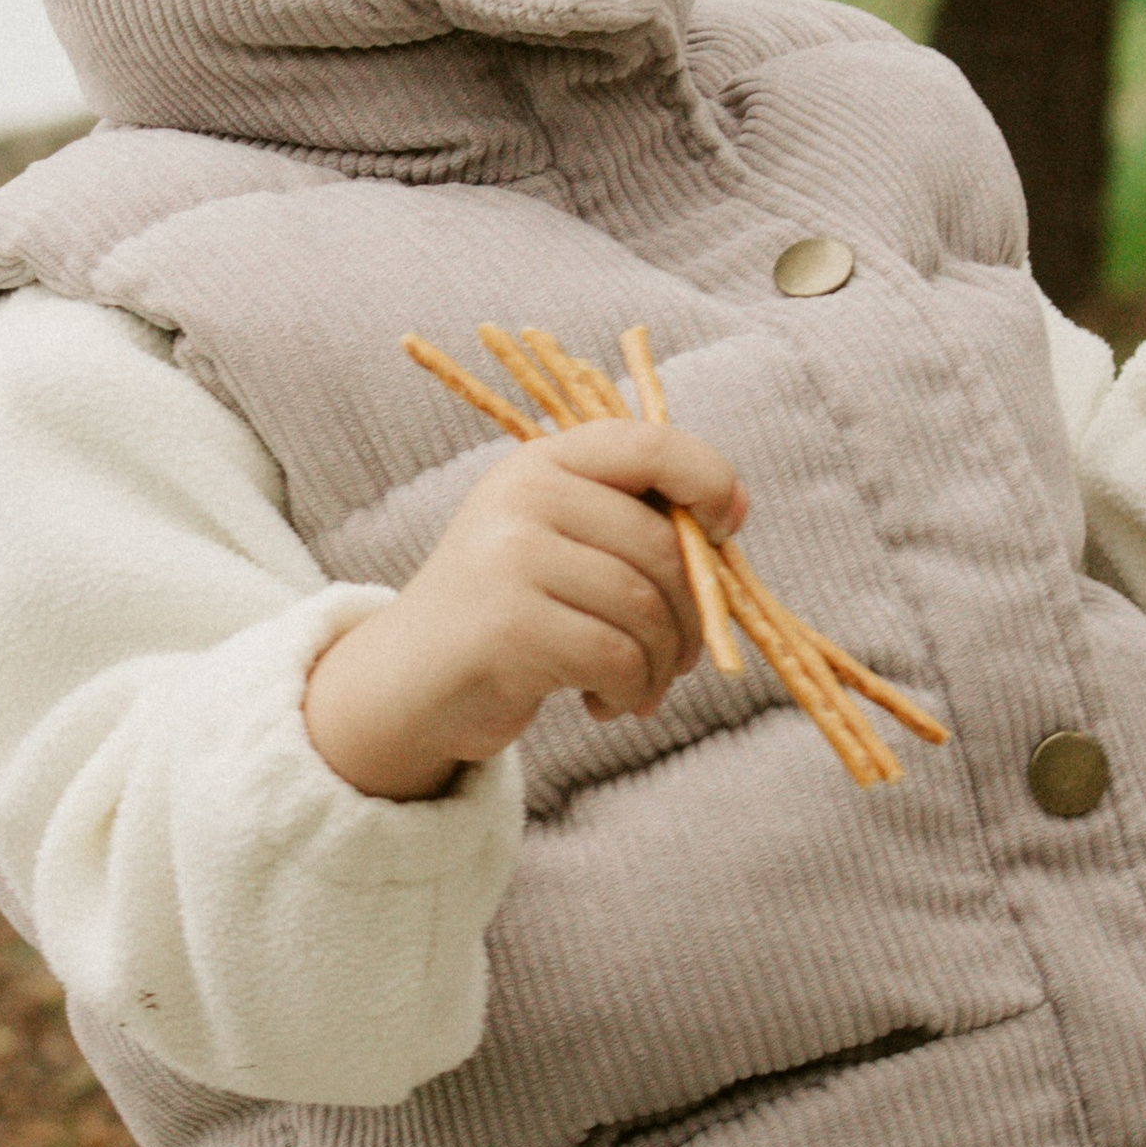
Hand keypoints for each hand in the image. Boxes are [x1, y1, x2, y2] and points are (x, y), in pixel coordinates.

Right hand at [303, 420, 747, 800]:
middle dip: (693, 615)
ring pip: (645, 608)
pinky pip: (616, 657)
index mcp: (544, 462)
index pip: (651, 443)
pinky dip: (629, 691)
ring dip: (661, 665)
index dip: (710, 481)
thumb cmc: (511, 611)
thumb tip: (734, 511)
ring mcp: (510, 557)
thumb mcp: (563, 542)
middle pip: (661, 546)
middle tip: (680, 659)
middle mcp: (523, 496)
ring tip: (637, 687)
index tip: (726, 529)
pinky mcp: (508, 626)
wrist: (411, 681)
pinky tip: (604, 703)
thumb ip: (635, 518)